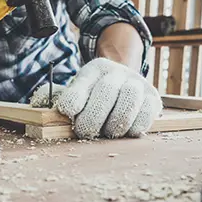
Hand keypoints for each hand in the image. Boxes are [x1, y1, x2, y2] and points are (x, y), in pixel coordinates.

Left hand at [35, 57, 162, 138]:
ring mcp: (138, 84)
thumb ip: (63, 99)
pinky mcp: (153, 99)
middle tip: (85, 131)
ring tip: (106, 131)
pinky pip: (145, 116)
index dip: (74, 98)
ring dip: (114, 124)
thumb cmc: (94, 96)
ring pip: (127, 103)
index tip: (67, 111)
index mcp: (95, 69)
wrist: (124, 86)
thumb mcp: (77, 91)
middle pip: (106, 92)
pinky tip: (124, 131)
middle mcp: (118, 72)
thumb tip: (48, 107)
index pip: (83, 83)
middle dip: (92, 118)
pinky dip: (132, 128)